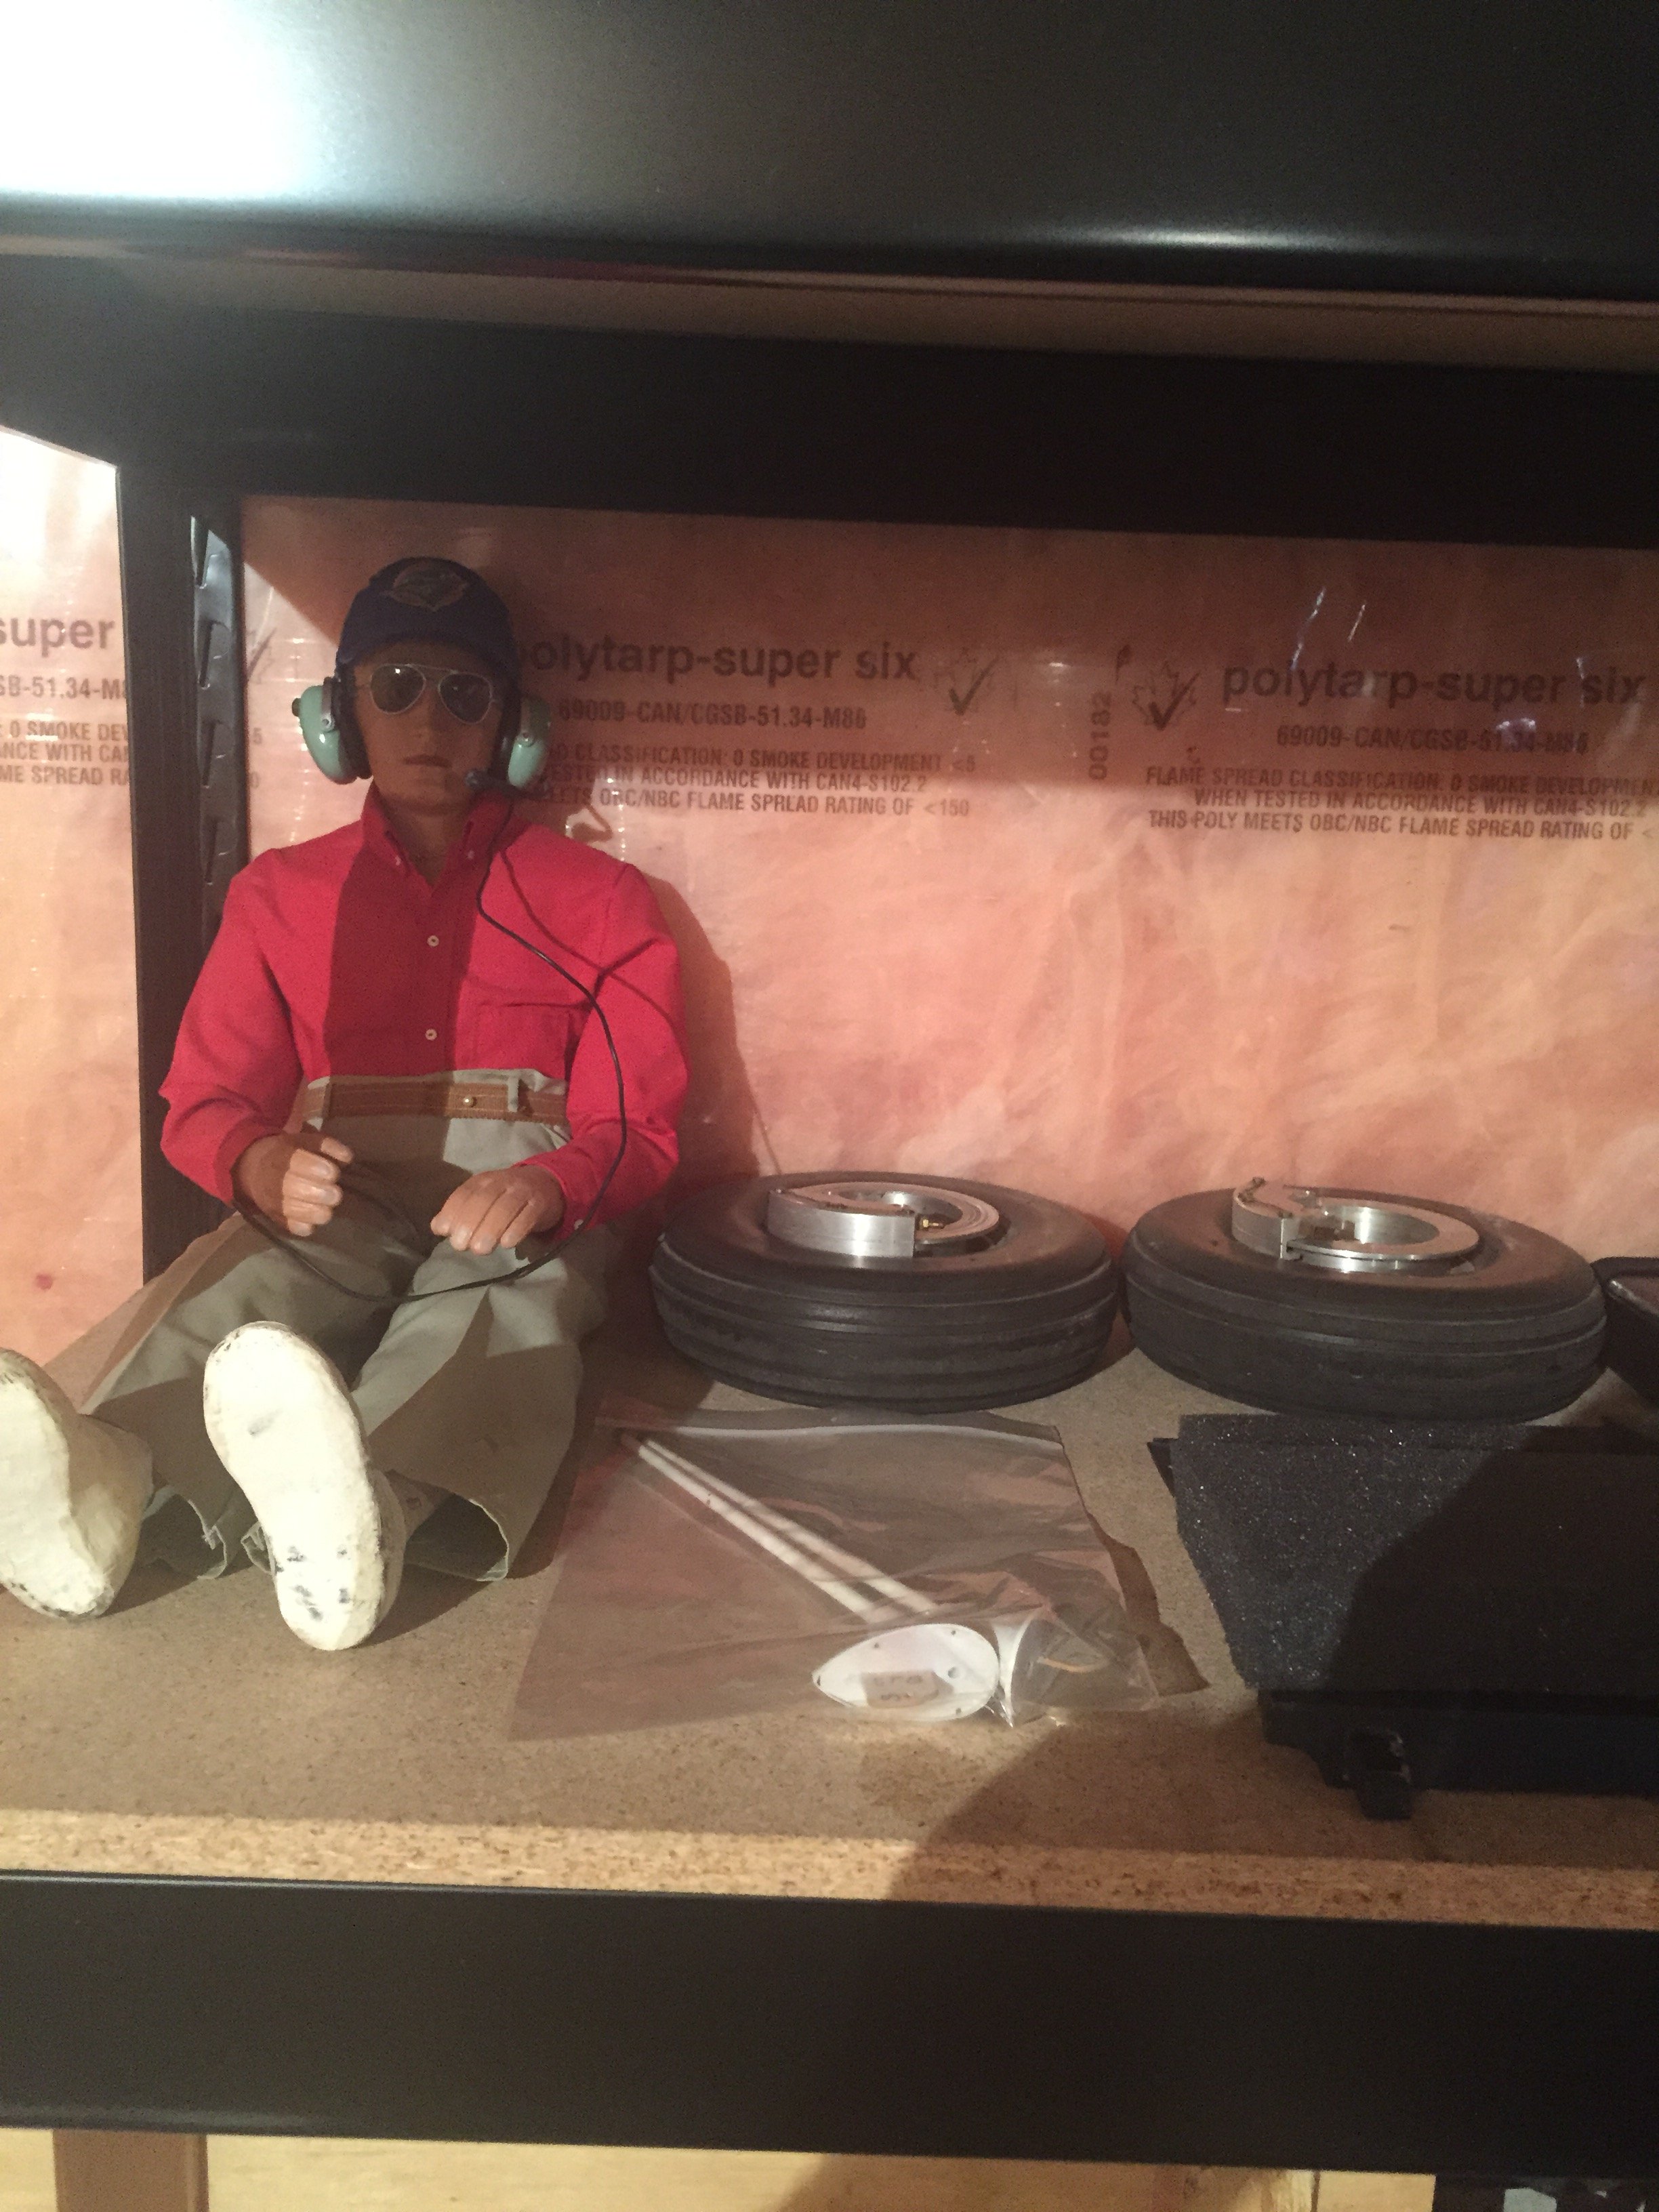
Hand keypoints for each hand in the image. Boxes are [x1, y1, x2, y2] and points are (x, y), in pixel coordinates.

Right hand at [233, 1131, 354, 1236]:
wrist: (254, 1170)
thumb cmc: (288, 1153)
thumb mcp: (305, 1140)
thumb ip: (328, 1146)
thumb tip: (347, 1158)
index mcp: (282, 1156)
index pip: (298, 1163)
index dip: (319, 1169)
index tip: (333, 1173)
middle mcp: (275, 1180)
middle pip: (299, 1189)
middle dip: (324, 1193)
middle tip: (335, 1193)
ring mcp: (275, 1202)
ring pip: (299, 1212)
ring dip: (320, 1211)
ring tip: (327, 1205)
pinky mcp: (278, 1219)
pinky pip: (296, 1228)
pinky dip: (309, 1225)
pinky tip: (314, 1216)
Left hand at [431, 1164, 564, 1255]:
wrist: (547, 1184)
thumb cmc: (507, 1197)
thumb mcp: (483, 1198)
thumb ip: (461, 1212)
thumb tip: (438, 1228)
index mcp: (483, 1180)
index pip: (464, 1194)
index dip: (452, 1212)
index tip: (444, 1233)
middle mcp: (502, 1182)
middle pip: (483, 1201)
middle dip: (469, 1224)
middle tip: (461, 1247)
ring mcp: (523, 1190)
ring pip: (505, 1208)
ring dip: (490, 1230)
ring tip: (480, 1250)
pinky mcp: (540, 1202)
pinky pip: (528, 1216)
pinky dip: (516, 1230)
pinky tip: (507, 1244)